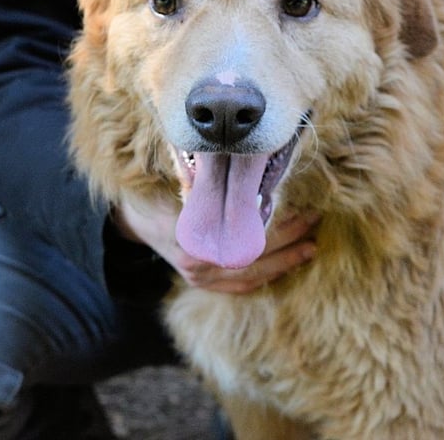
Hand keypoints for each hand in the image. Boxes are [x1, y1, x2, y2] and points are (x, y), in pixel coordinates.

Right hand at [112, 196, 317, 293]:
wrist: (128, 221)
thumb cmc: (152, 194)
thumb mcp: (176, 179)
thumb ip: (206, 176)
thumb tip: (242, 157)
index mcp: (196, 240)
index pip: (251, 237)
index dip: (282, 228)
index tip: (306, 212)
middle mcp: (199, 265)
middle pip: (257, 258)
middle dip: (290, 243)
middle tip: (315, 225)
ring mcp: (200, 278)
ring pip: (252, 276)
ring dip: (283, 263)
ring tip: (310, 248)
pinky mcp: (201, 283)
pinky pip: (239, 286)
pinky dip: (264, 277)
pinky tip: (285, 265)